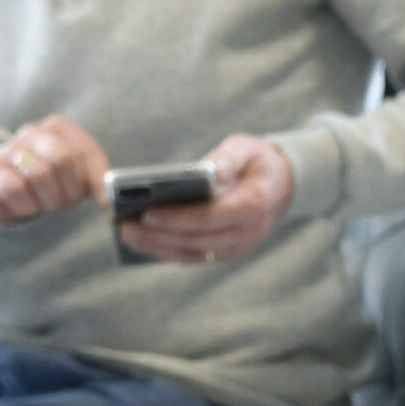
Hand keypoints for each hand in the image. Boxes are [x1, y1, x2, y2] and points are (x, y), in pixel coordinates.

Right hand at [0, 115, 110, 224]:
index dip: (98, 179)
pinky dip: (27, 205)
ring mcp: (11, 149)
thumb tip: (107, 198)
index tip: (103, 202)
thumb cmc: (46, 180)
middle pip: (63, 159)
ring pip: (40, 174)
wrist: (0, 184)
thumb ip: (93, 178)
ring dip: (48, 199)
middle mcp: (34, 132)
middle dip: (70, 189)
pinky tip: (27, 206)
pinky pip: (16, 189)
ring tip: (45, 203)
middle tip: (65, 201)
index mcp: (59, 127)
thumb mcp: (73, 175)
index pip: (87, 150)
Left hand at [121, 133, 293, 265]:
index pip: (210, 217)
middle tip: (125, 225)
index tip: (147, 212)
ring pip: (191, 254)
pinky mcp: (224, 253)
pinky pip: (192, 256)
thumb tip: (204, 172)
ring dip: (156, 247)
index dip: (177, 218)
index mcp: (253, 206)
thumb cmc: (256, 163)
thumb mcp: (246, 149)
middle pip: (195, 240)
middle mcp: (246, 234)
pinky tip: (141, 240)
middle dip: (157, 235)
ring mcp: (236, 248)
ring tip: (126, 233)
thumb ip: (225, 160)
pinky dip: (165, 250)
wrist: (279, 186)